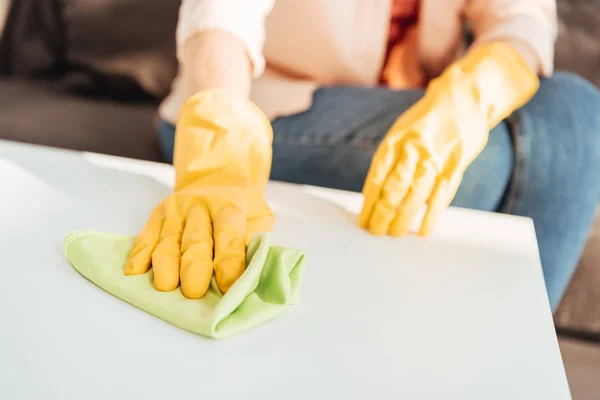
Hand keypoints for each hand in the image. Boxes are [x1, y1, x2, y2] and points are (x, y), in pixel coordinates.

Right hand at [123, 90, 273, 297]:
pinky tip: (134, 273)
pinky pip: (145, 238)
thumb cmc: (242, 207)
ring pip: (167, 242)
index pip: (228, 237)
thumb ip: (256, 241)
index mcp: (228, 207)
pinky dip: (138, 256)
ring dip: (165, 265)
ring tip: (165, 287)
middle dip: (193, 267)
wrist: (219, 174)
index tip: (229, 286)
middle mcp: (199, 208)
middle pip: (195, 241)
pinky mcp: (156, 216)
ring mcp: (175, 212)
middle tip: (193, 291)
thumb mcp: (258, 217)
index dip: (229, 263)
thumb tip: (254, 272)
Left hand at [359, 43, 538, 236]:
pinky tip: (423, 230)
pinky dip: (431, 214)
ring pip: (415, 194)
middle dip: (382, 214)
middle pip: (393, 189)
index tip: (363, 220)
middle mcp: (412, 149)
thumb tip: (375, 193)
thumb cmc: (427, 120)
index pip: (376, 178)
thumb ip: (390, 159)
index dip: (369, 203)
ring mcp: (435, 156)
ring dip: (403, 218)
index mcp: (394, 142)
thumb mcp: (401, 131)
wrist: (463, 97)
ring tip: (394, 234)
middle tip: (375, 232)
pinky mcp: (456, 163)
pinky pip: (442, 194)